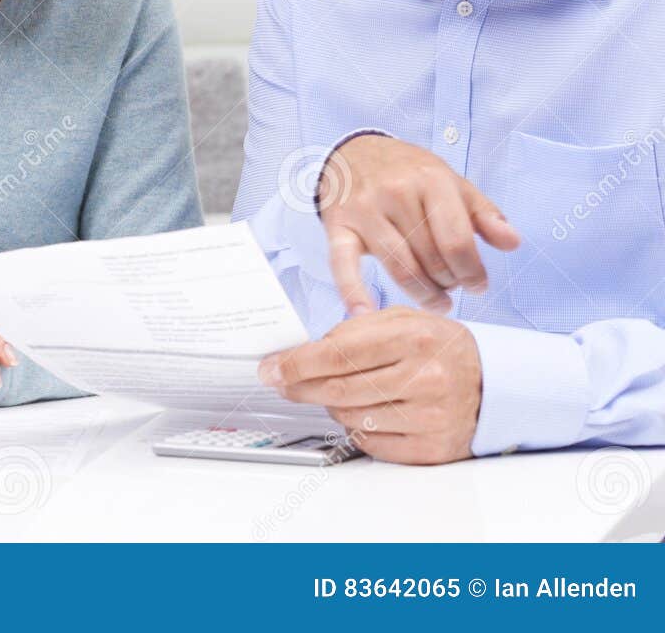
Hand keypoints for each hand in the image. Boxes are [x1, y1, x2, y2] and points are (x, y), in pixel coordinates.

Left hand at [259, 307, 480, 464]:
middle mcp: (424, 377)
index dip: (296, 363)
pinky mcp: (431, 448)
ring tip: (334, 393)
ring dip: (330, 406)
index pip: (337, 353)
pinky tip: (363, 413)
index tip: (273, 367)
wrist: (495, 384)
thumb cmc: (441, 349)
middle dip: (300, 387)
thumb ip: (355, 329)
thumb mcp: (404, 320)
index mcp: (414, 337)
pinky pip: (370, 443)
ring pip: (350, 418)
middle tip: (283, 383)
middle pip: (338, 389)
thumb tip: (304, 350)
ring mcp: (429, 416)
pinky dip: (356, 428)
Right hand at [320, 135, 519, 313]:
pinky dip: (352, 290)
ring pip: (399, 267)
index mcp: (431, 180)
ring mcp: (364, 210)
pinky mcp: (337, 225)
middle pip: (430, 258)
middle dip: (448, 282)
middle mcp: (396, 192)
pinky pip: (343, 263)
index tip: (477, 284)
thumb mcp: (451, 182)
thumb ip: (484, 214)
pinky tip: (363, 312)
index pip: (457, 241)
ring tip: (434, 301)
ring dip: (421, 294)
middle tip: (451, 287)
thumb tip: (512, 242)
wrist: (354, 152)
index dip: (472, 272)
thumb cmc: (408, 172)